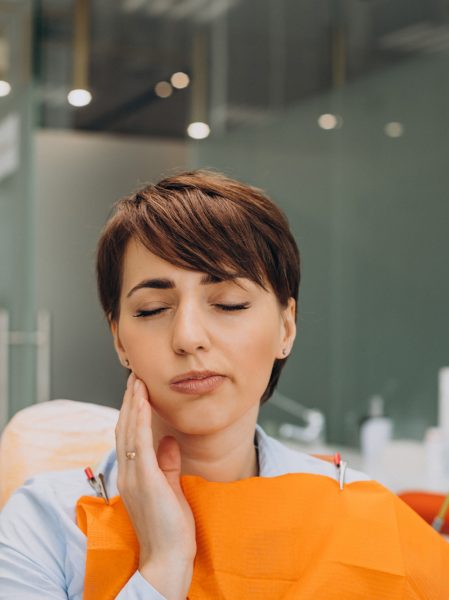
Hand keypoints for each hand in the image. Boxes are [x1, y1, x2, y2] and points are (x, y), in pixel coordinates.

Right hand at [115, 373, 196, 575]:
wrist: (169, 558)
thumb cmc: (170, 528)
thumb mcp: (169, 487)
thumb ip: (167, 463)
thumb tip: (169, 440)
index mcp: (133, 475)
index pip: (129, 436)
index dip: (132, 411)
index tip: (138, 390)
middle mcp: (128, 473)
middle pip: (125, 428)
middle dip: (129, 400)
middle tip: (135, 376)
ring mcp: (134, 476)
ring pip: (129, 431)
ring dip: (132, 403)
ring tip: (137, 380)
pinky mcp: (145, 480)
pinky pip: (140, 442)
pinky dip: (139, 419)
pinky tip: (142, 401)